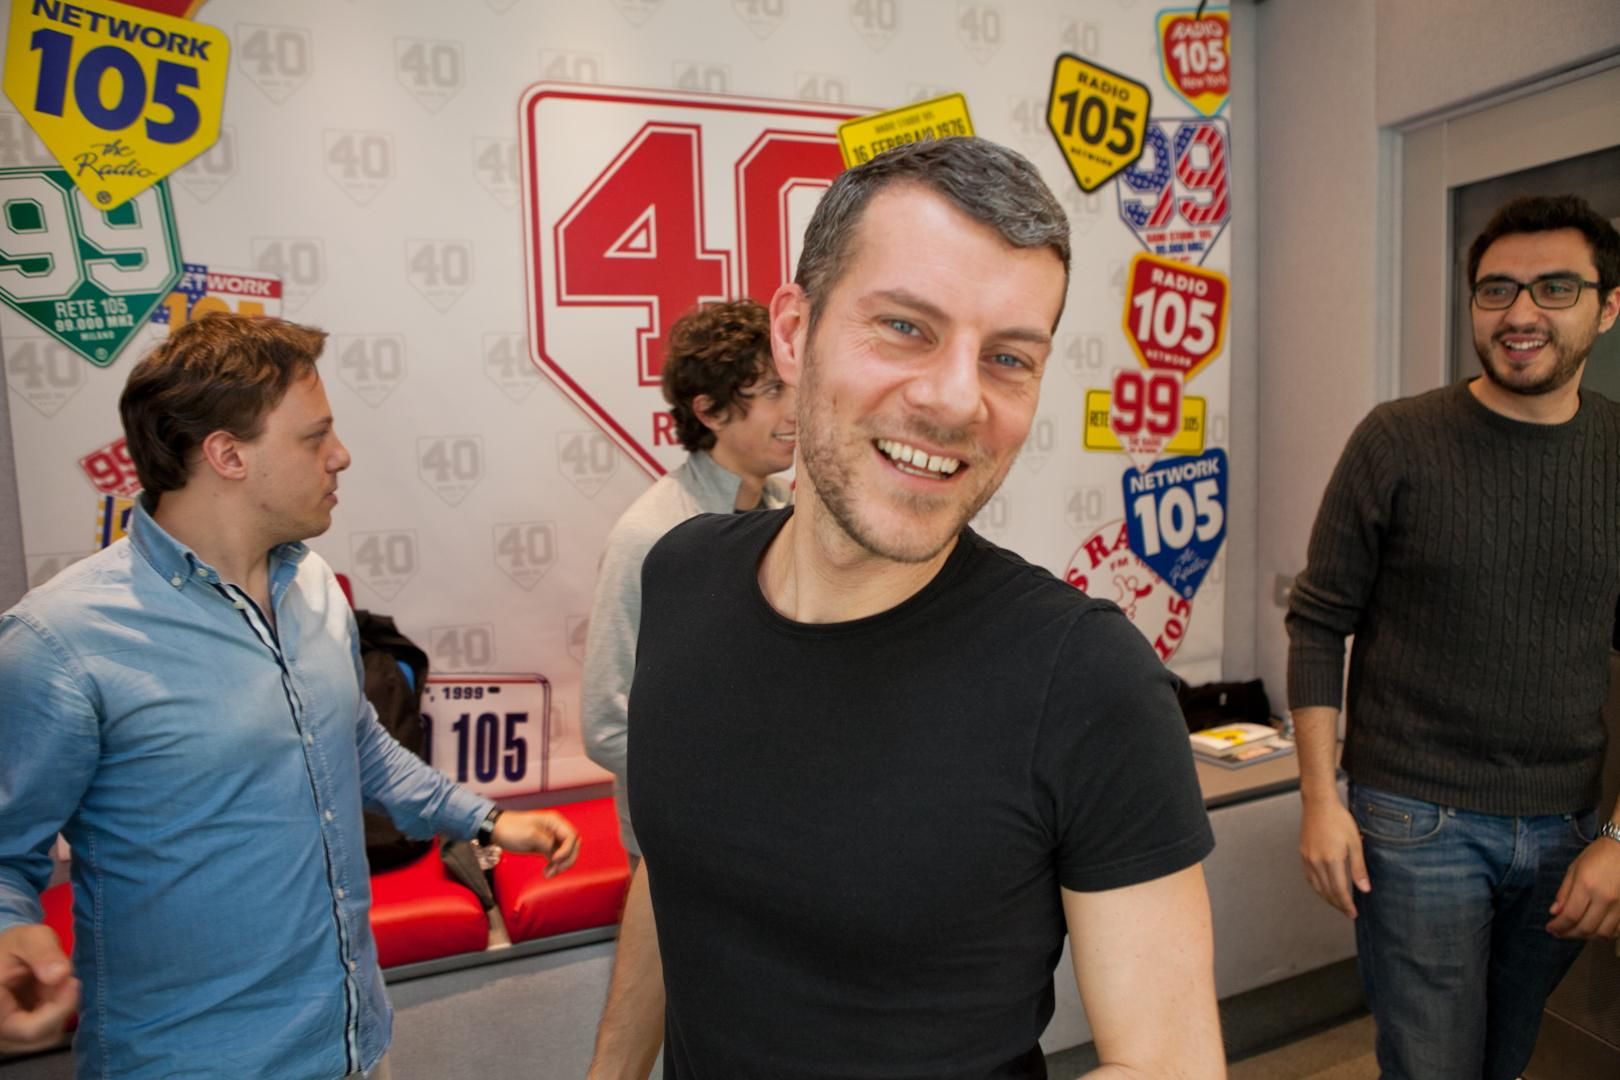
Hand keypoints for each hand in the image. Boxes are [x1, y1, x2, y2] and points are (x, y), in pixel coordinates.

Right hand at [0, 924, 77, 1051]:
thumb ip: (43, 953)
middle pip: (42, 1036)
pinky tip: (52, 992)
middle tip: (66, 978)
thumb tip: (60, 975)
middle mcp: (0, 1031)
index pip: (29, 1029)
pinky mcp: (20, 1036)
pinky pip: (47, 1032)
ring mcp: (9, 1036)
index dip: (57, 1011)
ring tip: (52, 983)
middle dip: (61, 1006)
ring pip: (48, 1035)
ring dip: (59, 1008)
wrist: (6, 956)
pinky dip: (56, 1011)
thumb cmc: (14, 946)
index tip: (72, 982)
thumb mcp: (29, 938)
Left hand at [491, 810, 580, 876]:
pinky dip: (555, 866)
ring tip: (549, 873)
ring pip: (566, 853)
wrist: (497, 830)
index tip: (556, 859)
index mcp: (554, 822)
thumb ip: (546, 843)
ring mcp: (551, 839)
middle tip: (557, 868)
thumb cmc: (511, 828)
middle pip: (573, 845)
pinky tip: (547, 872)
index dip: (567, 849)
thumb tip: (556, 852)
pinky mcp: (545, 847)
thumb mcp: (530, 834)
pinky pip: (557, 858)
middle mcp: (555, 829)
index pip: (571, 836)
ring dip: (561, 865)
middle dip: (568, 859)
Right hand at [1299, 797, 1369, 917]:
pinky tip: (1323, 888)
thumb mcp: (1355, 843)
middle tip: (1348, 912)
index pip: (1339, 890)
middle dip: (1338, 904)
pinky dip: (1317, 887)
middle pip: (1327, 891)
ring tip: (1337, 903)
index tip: (1353, 913)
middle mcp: (1317, 862)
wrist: (1319, 804)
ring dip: (1327, 898)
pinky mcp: (1303, 854)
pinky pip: (1309, 877)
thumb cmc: (1339, 820)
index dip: (1346, 905)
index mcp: (1332, 860)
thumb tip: (1364, 889)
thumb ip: (1359, 868)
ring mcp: (1308, 858)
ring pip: (1316, 886)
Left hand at [1548, 835, 1619, 938]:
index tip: (1550, 928)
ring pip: (1602, 933)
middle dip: (1569, 934)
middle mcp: (1604, 899)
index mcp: (1586, 886)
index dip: (1559, 926)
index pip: (1570, 916)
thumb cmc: (1598, 855)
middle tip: (1559, 933)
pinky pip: (1617, 930)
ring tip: (1574, 932)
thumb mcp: (1574, 869)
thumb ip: (1564, 892)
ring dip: (1586, 937)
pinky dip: (1604, 934)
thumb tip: (1554, 912)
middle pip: (1586, 928)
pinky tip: (1595, 929)